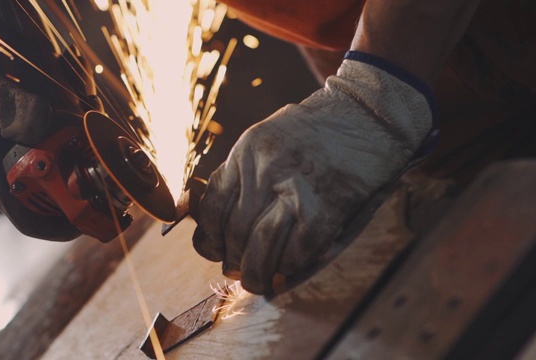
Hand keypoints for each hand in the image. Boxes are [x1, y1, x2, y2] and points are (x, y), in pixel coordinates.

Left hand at [193, 58, 432, 293]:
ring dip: (256, 273)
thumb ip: (242, 173)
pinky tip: (290, 264)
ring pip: (260, 247)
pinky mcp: (326, 207)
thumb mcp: (267, 138)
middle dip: (233, 259)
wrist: (369, 115)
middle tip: (238, 270)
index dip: (209, 238)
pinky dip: (290, 265)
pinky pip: (297, 251)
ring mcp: (296, 187)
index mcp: (247, 149)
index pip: (212, 207)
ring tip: (258, 281)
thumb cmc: (316, 132)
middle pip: (234, 231)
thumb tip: (218, 223)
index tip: (216, 250)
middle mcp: (265, 168)